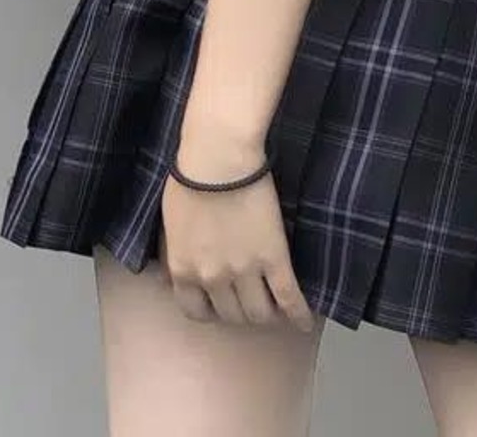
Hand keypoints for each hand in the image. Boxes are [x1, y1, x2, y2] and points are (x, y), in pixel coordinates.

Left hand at [158, 135, 316, 332]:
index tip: (219, 305)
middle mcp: (212, 278)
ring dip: (268, 314)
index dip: (210, 311)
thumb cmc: (190, 177)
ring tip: (276, 309)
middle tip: (250, 301)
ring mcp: (244, 271)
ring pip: (259, 313)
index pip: (196, 311)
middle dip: (240, 312)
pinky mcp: (274, 258)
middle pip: (231, 315)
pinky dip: (298, 314)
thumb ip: (174, 252)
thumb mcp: (171, 221)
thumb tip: (174, 273)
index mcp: (184, 269)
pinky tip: (305, 321)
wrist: (218, 156)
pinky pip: (289, 297)